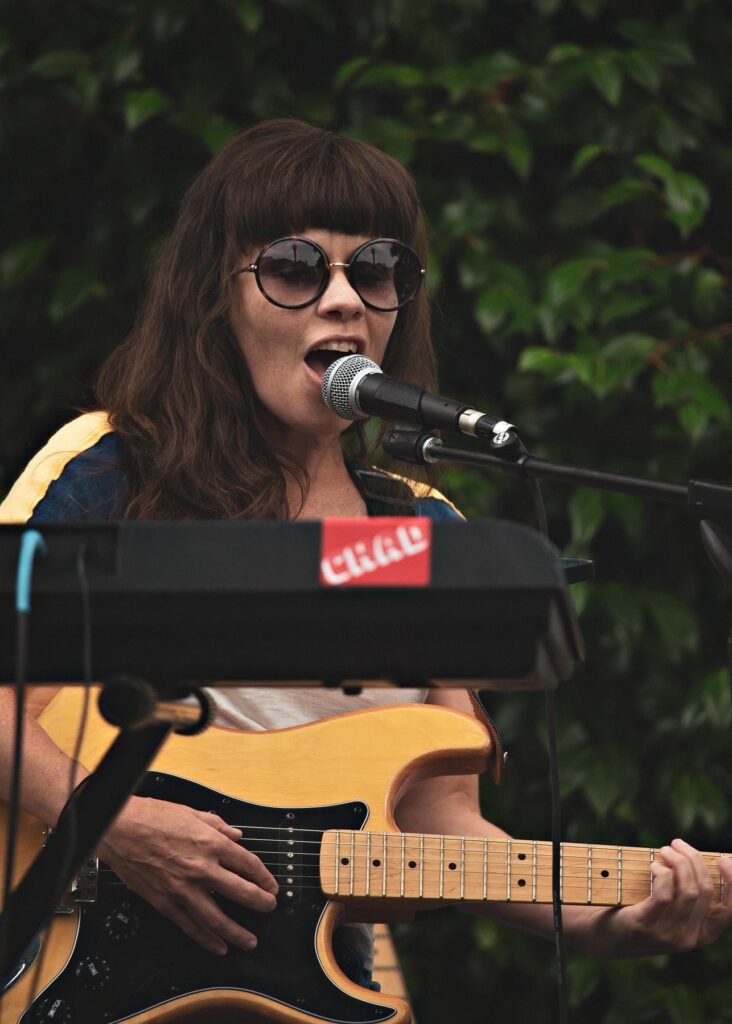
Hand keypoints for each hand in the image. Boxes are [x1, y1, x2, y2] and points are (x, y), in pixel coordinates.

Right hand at [98, 795, 278, 955]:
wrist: (119, 828)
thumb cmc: (152, 817)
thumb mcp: (192, 813)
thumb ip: (218, 826)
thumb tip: (236, 835)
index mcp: (211, 843)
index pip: (248, 864)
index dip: (264, 877)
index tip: (271, 885)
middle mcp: (201, 868)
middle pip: (240, 892)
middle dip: (260, 903)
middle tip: (268, 908)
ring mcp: (183, 888)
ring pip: (217, 918)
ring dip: (237, 932)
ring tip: (249, 940)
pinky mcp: (165, 902)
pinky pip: (190, 925)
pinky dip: (206, 939)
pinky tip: (217, 946)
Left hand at [580, 839, 731, 957]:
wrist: (604, 936)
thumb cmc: (640, 911)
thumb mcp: (670, 907)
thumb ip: (687, 891)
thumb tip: (698, 858)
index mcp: (702, 934)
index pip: (730, 911)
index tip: (723, 859)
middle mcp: (690, 938)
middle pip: (705, 890)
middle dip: (693, 859)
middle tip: (676, 844)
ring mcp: (668, 935)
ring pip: (688, 890)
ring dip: (677, 861)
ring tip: (664, 850)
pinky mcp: (646, 926)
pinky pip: (664, 893)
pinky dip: (662, 872)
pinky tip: (653, 865)